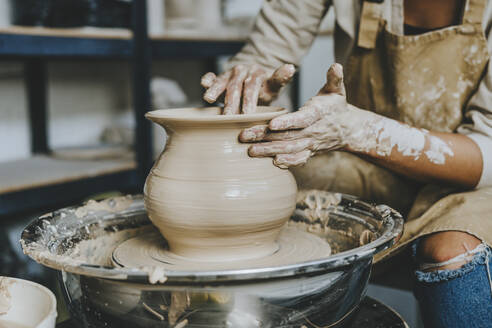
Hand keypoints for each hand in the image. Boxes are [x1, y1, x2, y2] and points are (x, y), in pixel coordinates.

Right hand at [201, 63, 295, 114]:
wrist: (254, 79)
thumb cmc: (265, 87)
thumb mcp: (274, 84)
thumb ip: (280, 78)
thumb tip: (290, 67)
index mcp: (256, 73)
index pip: (252, 86)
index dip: (249, 100)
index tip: (247, 114)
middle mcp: (242, 71)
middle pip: (235, 87)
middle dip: (231, 102)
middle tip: (229, 117)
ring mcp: (229, 74)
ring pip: (222, 82)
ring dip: (215, 89)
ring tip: (208, 99)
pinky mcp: (219, 77)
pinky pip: (212, 77)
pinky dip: (207, 80)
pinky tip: (203, 84)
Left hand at [239, 63, 378, 167]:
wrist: (349, 129)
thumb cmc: (337, 107)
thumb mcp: (337, 90)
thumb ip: (334, 78)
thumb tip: (336, 65)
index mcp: (317, 115)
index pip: (300, 120)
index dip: (286, 122)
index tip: (270, 124)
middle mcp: (313, 132)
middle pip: (287, 136)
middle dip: (265, 137)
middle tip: (244, 136)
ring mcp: (311, 144)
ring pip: (288, 150)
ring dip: (268, 151)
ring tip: (250, 150)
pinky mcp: (309, 153)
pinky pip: (297, 160)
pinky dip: (286, 163)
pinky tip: (270, 163)